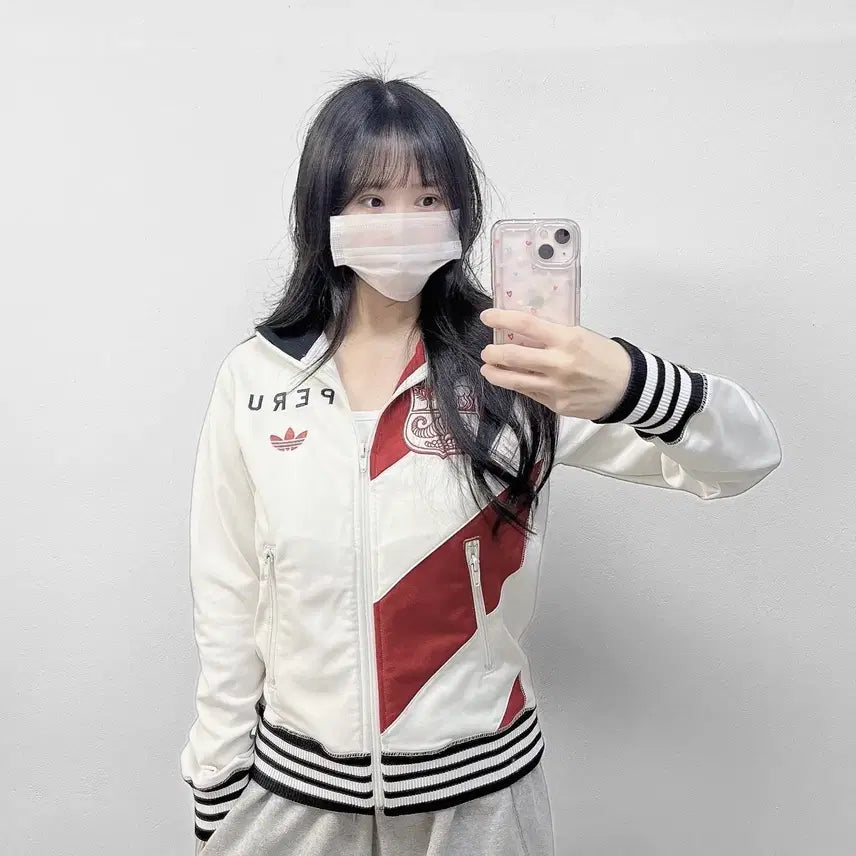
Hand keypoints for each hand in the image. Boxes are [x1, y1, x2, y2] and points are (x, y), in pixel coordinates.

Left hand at [479, 308, 631, 420]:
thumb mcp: (582, 335)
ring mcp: (556, 387)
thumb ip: (554, 334)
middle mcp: (558, 364)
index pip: (525, 324)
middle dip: (492, 352)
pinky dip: (517, 385)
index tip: (487, 317)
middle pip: (512, 356)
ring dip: (495, 374)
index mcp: (567, 339)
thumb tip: (524, 330)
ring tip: (488, 369)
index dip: (501, 319)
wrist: (629, 388)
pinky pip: (530, 393)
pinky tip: (513, 380)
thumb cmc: (606, 356)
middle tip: (486, 350)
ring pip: (513, 381)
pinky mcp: (556, 405)